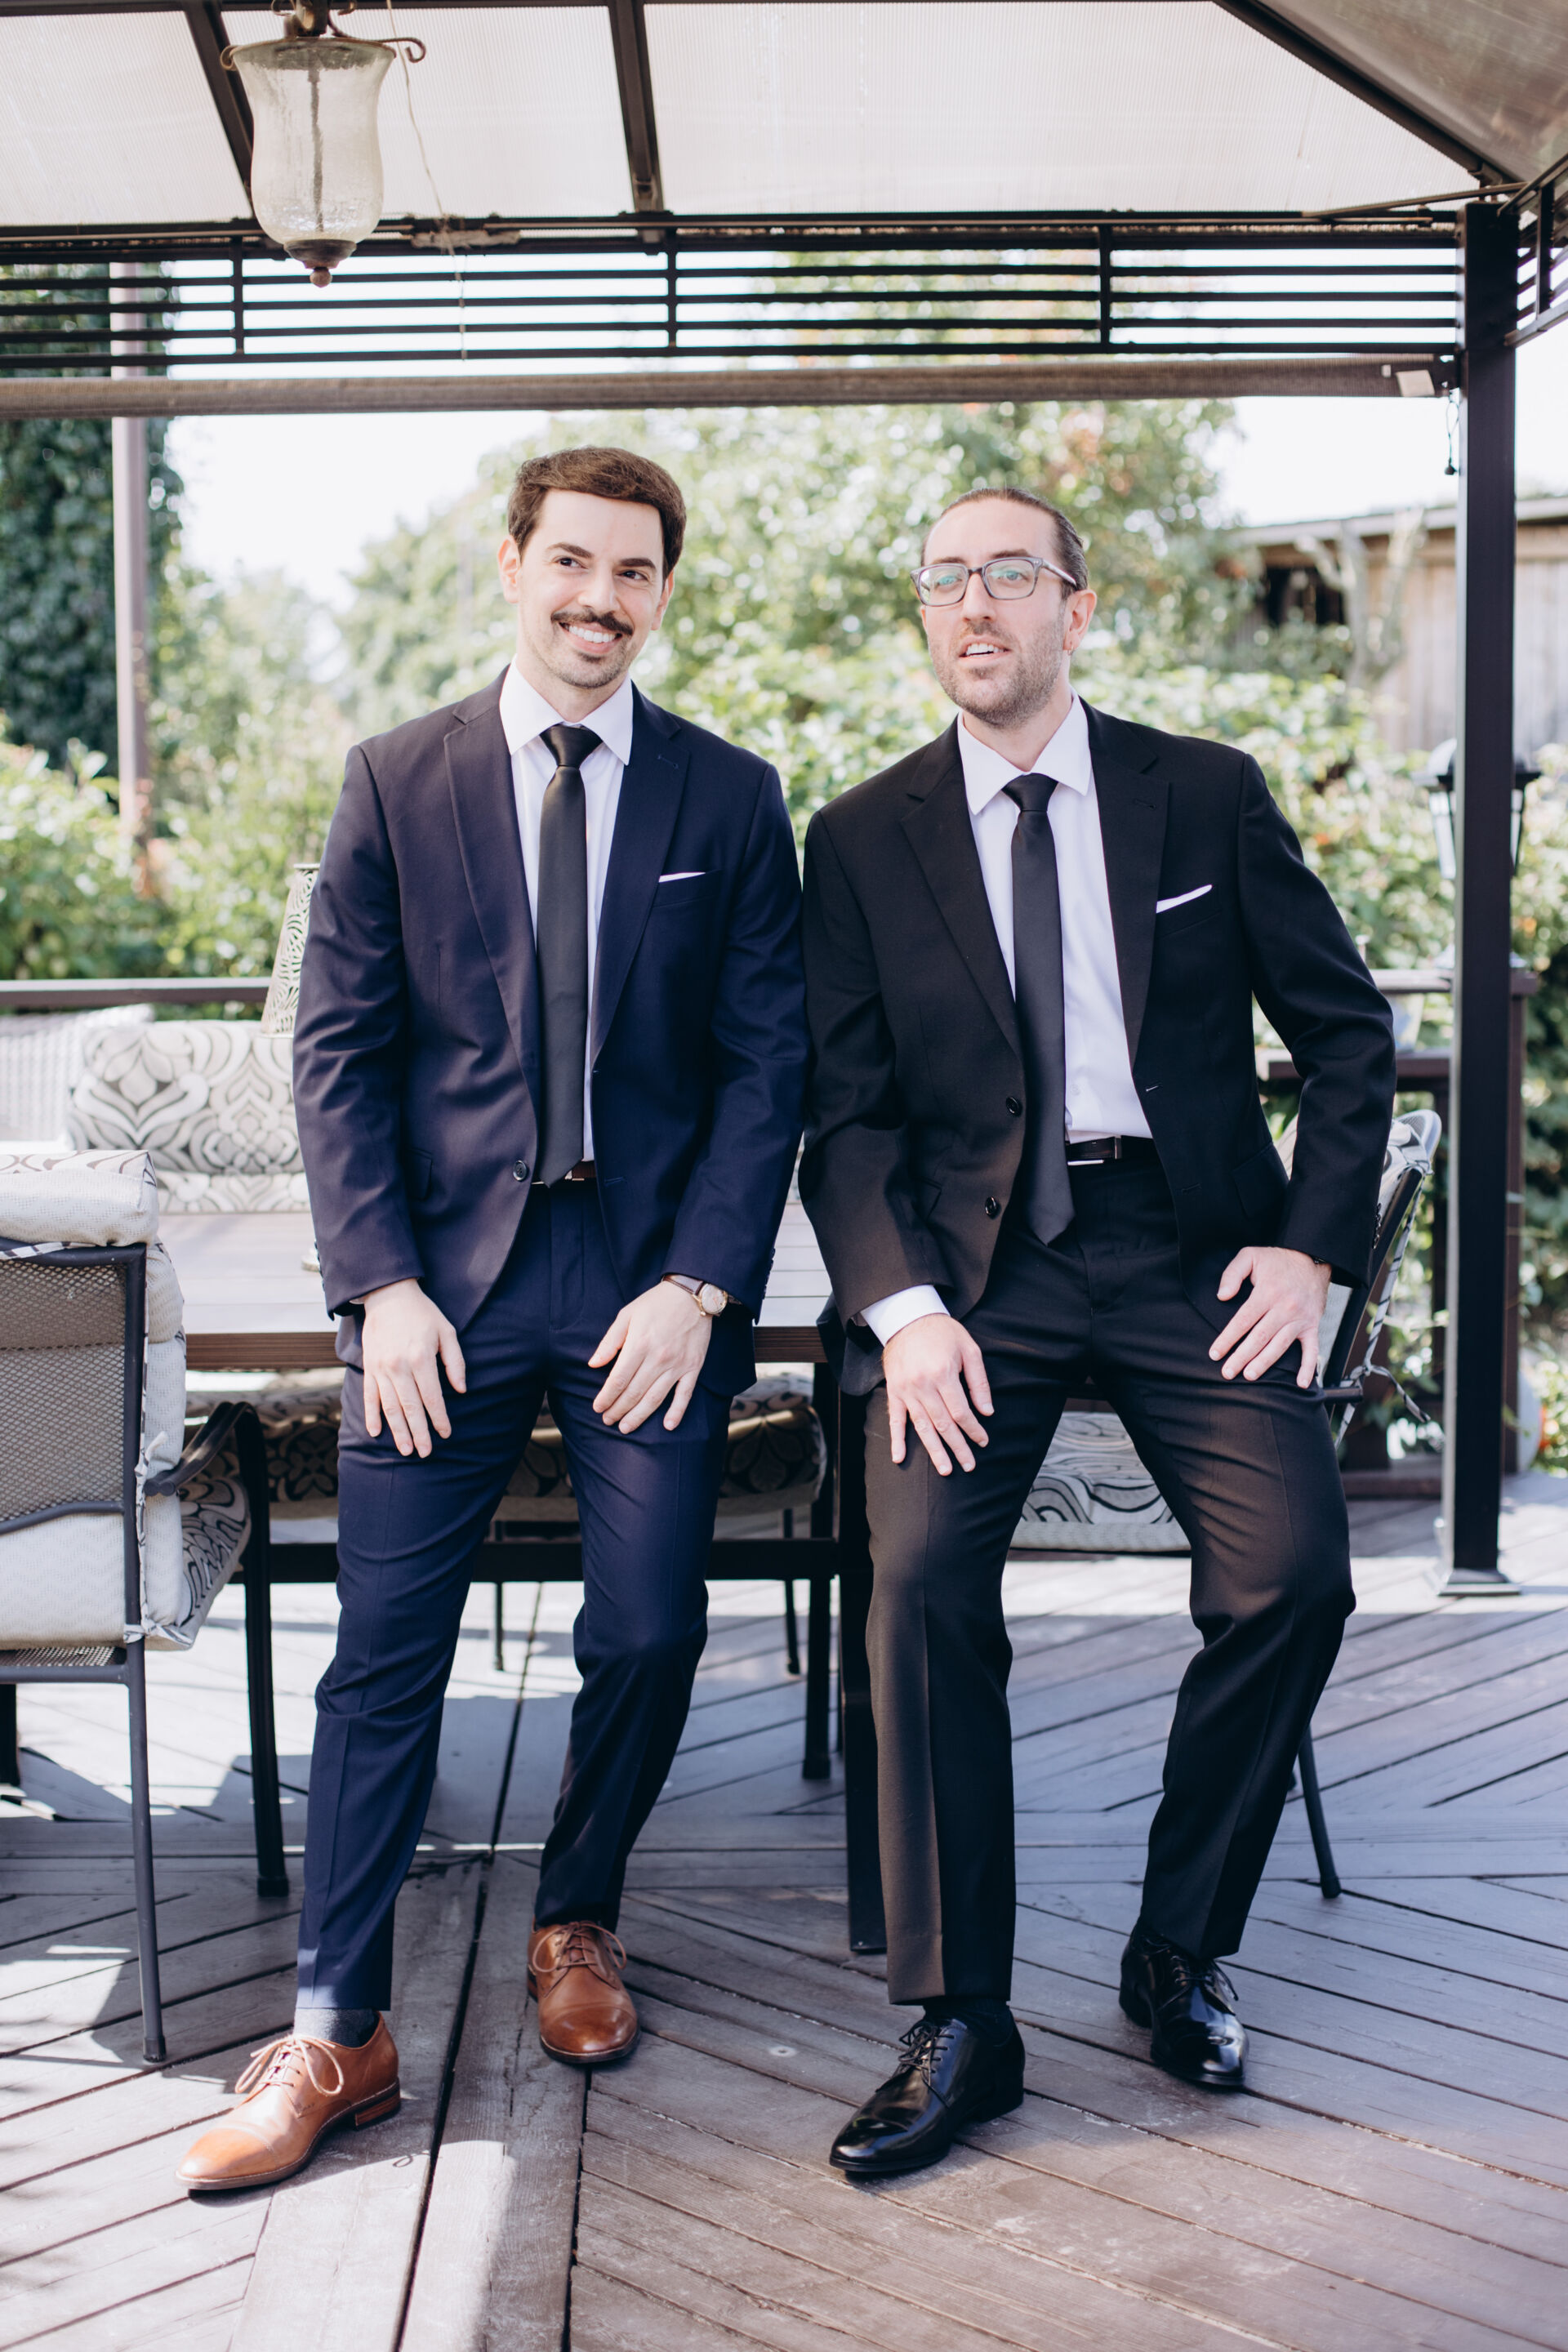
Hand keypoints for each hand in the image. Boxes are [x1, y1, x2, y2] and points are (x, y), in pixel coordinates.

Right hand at [361, 1277, 466, 1456]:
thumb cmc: (423, 1314)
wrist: (388, 1295)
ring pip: (390, 1407)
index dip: (439, 1418)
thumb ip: (455, 1362)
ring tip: (405, 1449)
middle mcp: (399, 1366)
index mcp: (421, 1358)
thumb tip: (462, 1390)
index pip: (432, 1397)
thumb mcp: (447, 1332)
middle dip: (419, 1432)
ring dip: (397, 1430)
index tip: (445, 1433)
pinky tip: (376, 1432)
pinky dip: (371, 1415)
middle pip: (410, 1407)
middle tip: (425, 1453)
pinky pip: (369, 1396)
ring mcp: (381, 1368)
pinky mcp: (369, 1367)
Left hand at [590, 1281, 712, 1432]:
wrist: (693, 1294)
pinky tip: (668, 1426)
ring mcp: (677, 1364)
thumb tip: (593, 1364)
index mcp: (639, 1344)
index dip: (606, 1396)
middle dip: (618, 1409)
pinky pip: (685, 1394)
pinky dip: (677, 1412)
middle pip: (634, 1392)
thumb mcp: (627, 1315)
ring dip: (639, 1416)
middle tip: (607, 1420)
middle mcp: (658, 1358)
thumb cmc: (655, 1303)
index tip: (597, 1407)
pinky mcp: (693, 1367)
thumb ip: (610, 1342)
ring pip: (655, 1398)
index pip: (618, 1379)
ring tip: (625, 1427)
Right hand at [882, 1313, 992, 1474]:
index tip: (983, 1441)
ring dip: (934, 1450)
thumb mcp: (969, 1349)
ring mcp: (906, 1390)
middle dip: (958, 1447)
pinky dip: (897, 1440)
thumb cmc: (942, 1332)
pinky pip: (895, 1419)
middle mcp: (923, 1385)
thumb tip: (987, 1411)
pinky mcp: (894, 1391)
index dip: (973, 1429)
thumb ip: (978, 1382)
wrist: (908, 1318)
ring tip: (945, 1469)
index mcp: (943, 1374)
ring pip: (922, 1427)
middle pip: (943, 1424)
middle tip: (969, 1465)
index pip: (961, 1412)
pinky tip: (899, 1458)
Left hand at [1211, 1247, 1330, 1387]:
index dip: (1227, 1338)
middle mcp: (1285, 1307)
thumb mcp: (1250, 1256)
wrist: (1313, 1259)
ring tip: (1249, 1375)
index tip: (1215, 1353)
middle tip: (1227, 1372)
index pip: (1243, 1320)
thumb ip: (1233, 1273)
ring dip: (1264, 1363)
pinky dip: (1308, 1367)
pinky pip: (1313, 1350)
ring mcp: (1300, 1318)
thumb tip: (1222, 1296)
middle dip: (1241, 1357)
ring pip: (1280, 1345)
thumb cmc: (1277, 1260)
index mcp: (1267, 1292)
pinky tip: (1301, 1384)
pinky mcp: (1312, 1325)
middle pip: (1259, 1337)